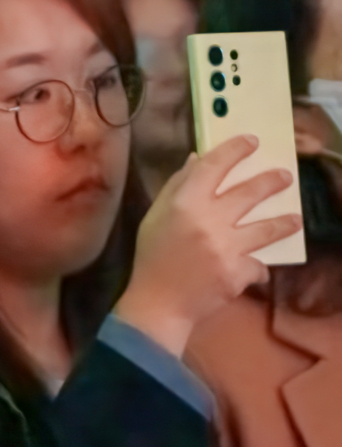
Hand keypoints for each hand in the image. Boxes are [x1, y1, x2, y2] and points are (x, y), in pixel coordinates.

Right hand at [115, 133, 301, 358]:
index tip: (252, 142)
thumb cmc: (152, 257)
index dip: (236, 150)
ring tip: (294, 220)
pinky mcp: (239, 272)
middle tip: (285, 177)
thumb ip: (177, 186)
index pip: (215, 166)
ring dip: (284, 223)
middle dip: (272, 182)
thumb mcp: (155, 217)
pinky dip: (255, 266)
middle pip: (250, 193)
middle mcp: (208, 221)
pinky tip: (252, 269)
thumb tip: (198, 159)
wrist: (158, 304)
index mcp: (184, 204)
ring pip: (267, 229)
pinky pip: (257, 264)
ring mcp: (227, 248)